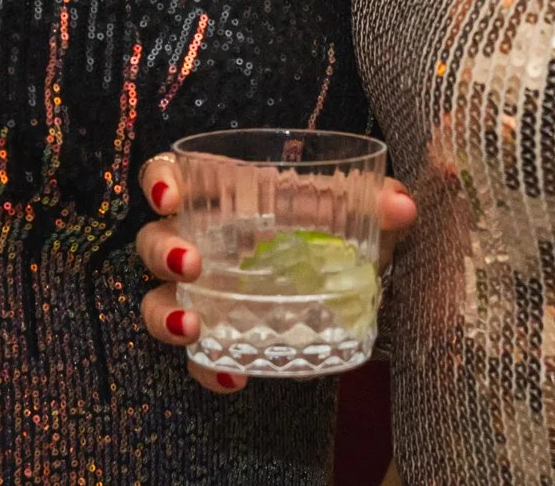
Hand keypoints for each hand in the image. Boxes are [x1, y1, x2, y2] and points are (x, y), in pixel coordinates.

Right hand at [132, 153, 416, 393]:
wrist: (341, 278)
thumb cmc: (330, 225)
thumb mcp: (354, 210)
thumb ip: (377, 203)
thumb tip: (402, 207)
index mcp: (220, 195)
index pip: (168, 177)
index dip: (159, 183)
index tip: (170, 198)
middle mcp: (198, 240)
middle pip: (152, 240)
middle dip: (163, 251)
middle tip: (191, 265)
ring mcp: (201, 293)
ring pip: (155, 300)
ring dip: (166, 314)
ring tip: (193, 327)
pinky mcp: (217, 337)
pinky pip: (198, 357)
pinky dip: (209, 369)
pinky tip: (234, 378)